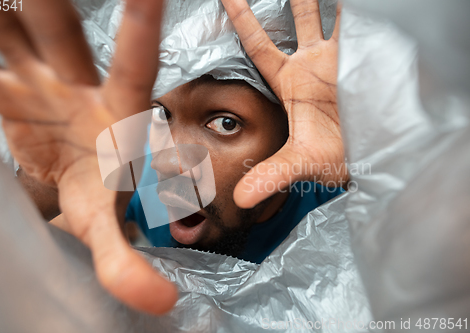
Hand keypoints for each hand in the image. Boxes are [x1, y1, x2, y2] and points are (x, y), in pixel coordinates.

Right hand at [0, 0, 176, 313]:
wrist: (69, 173)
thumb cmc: (97, 192)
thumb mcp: (105, 224)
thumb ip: (126, 261)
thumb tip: (159, 304)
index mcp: (116, 113)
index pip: (134, 69)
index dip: (140, 33)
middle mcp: (80, 85)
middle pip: (59, 32)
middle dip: (42, 2)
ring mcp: (40, 78)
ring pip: (12, 30)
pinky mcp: (7, 84)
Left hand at [221, 0, 346, 207]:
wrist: (372, 158)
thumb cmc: (335, 158)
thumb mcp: (300, 162)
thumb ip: (270, 175)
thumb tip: (238, 200)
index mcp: (289, 80)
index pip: (257, 43)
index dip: (241, 19)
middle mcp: (311, 62)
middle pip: (294, 17)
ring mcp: (338, 56)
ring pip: (325, 13)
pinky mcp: (364, 53)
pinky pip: (358, 20)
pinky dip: (355, 7)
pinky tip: (361, 0)